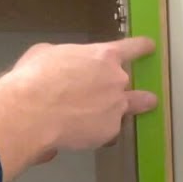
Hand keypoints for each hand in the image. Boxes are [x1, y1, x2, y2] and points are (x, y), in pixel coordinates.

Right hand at [0, 37, 157, 181]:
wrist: (33, 111)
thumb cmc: (35, 78)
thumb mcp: (46, 53)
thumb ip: (65, 59)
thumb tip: (61, 68)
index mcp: (102, 56)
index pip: (131, 48)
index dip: (140, 48)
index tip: (149, 47)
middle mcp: (116, 80)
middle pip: (131, 84)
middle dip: (132, 92)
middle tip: (137, 97)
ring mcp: (116, 106)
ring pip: (125, 110)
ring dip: (118, 113)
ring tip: (105, 120)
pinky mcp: (110, 130)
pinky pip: (106, 131)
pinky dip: (96, 133)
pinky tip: (79, 134)